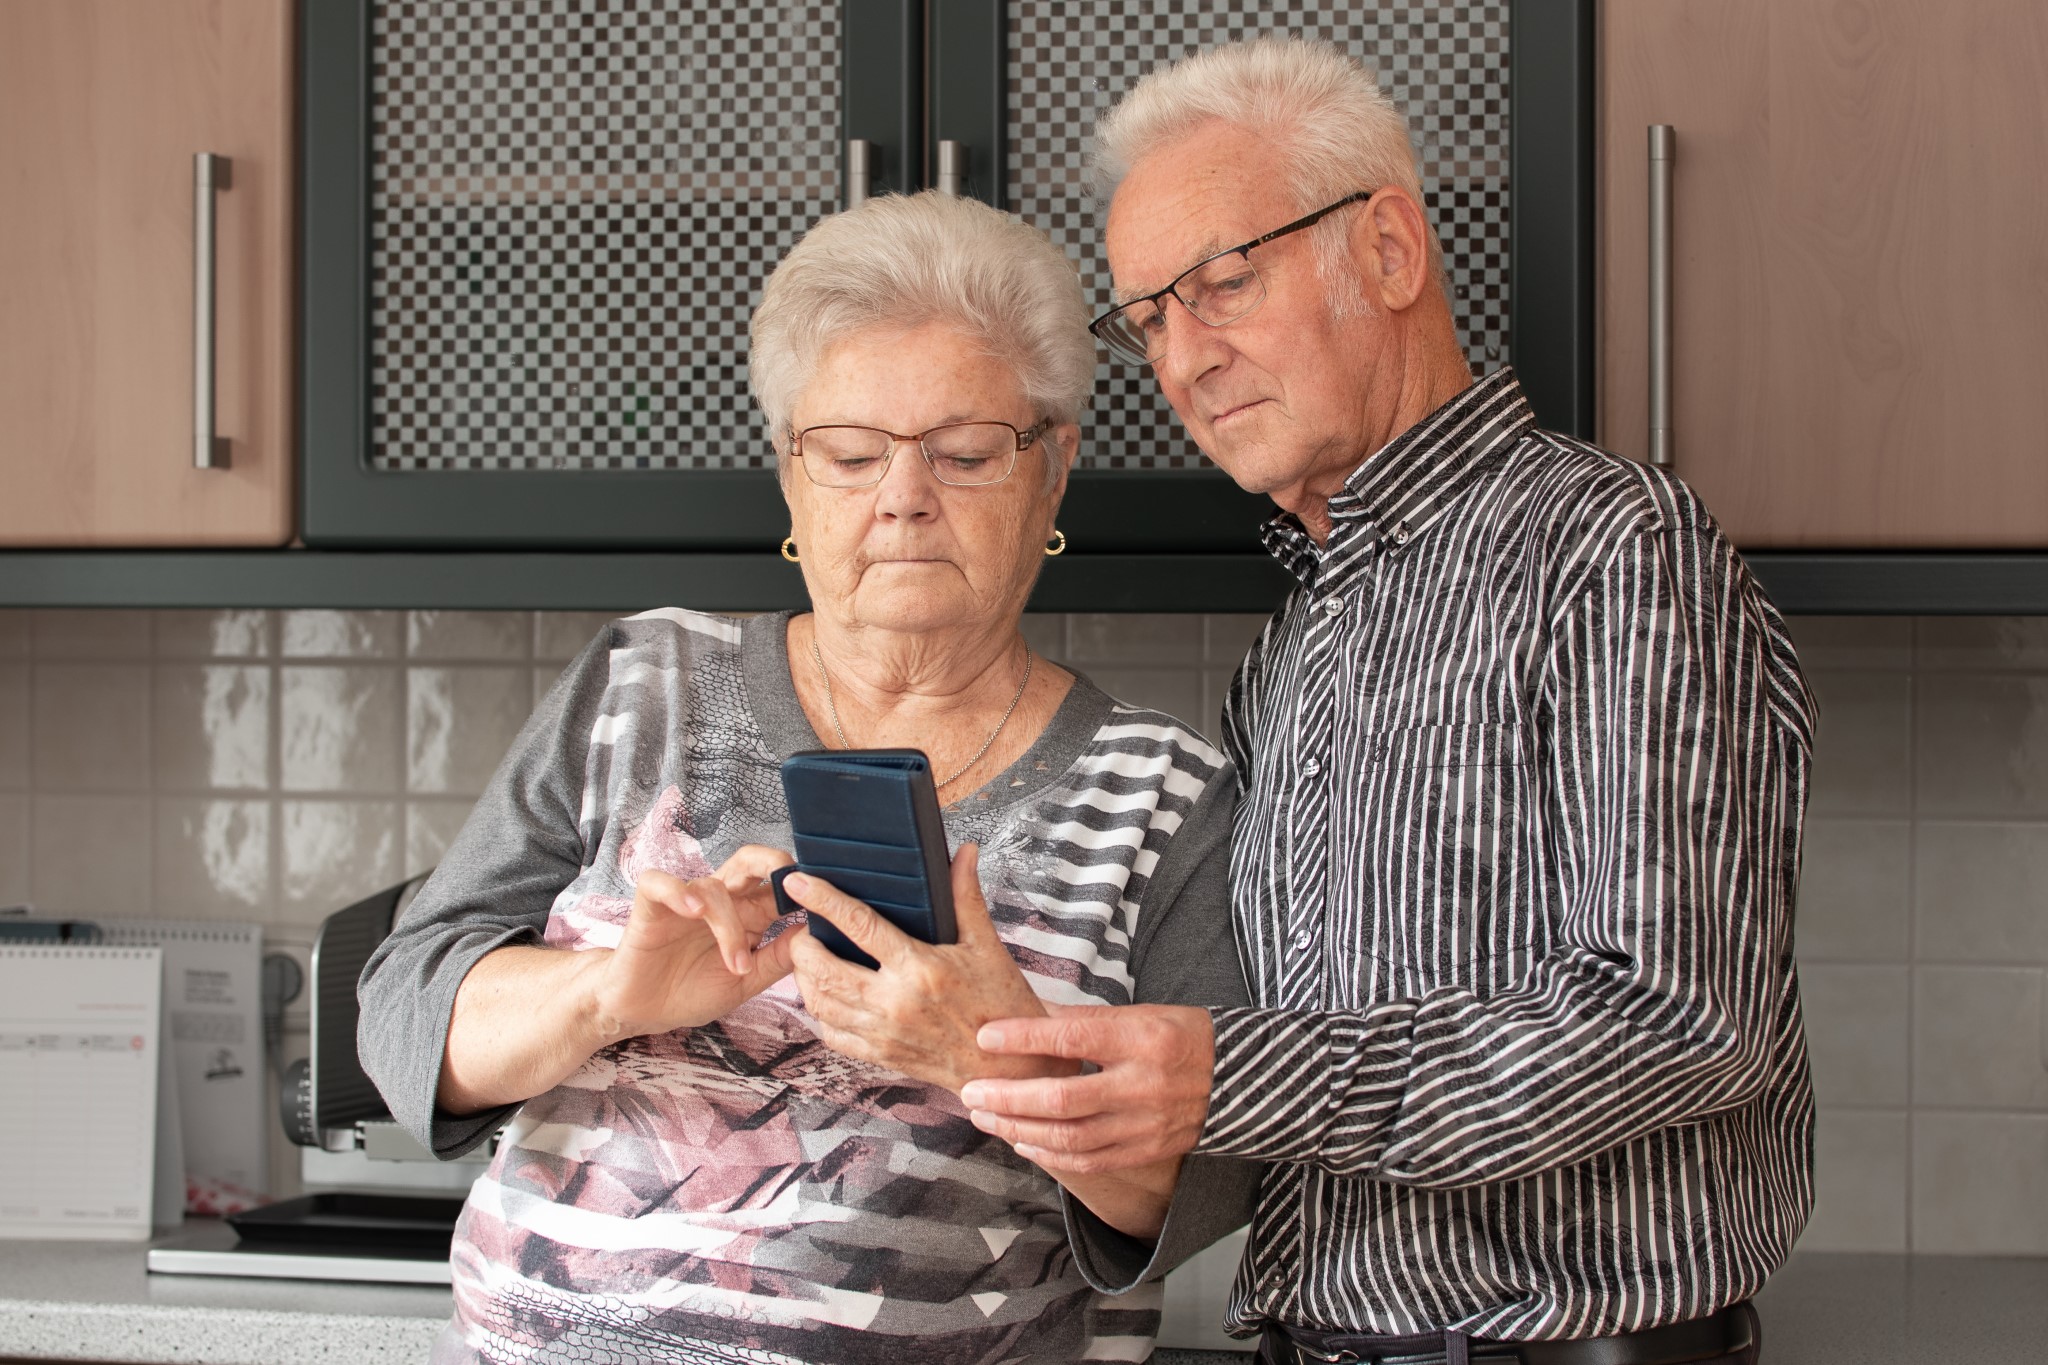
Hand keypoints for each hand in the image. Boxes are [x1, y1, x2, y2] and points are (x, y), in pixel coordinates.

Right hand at [589, 844, 797, 1040]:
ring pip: (715, 886)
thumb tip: (815, 934)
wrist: (643, 1011)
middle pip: (750, 861)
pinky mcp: (651, 906)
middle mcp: (720, 902)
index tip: (824, 900)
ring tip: (735, 965)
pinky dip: (679, 891)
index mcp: (746, 916)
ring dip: (729, 926)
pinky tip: (694, 911)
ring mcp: (685, 901)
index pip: (778, 888)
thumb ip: (777, 959)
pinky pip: (661, 883)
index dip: (800, 888)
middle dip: (774, 862)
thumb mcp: (745, 983)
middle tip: (793, 882)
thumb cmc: (692, 992)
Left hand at [785, 844, 1076, 1093]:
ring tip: (807, 958)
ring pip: (820, 1003)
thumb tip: (964, 854)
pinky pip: (832, 1035)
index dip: (824, 901)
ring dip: (804, 977)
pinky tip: (824, 996)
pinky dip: (819, 1013)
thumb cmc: (1002, 1004)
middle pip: (824, 969)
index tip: (798, 884)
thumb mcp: (986, 946)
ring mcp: (884, 1034)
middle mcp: (895, 1003)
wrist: (1010, 1067)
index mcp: (920, 969)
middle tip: (802, 928)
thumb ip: (966, 897)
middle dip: (801, 945)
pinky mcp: (881, 1057)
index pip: (860, 926)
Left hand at [959, 1005, 1215, 1174]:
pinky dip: (1049, 1154)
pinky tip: (1022, 1142)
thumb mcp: (1141, 1014)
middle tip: (970, 1090)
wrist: (1237, 1079)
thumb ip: (1085, 1020)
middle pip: (1063, 1099)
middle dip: (1008, 1098)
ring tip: (985, 1117)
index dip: (1024, 1039)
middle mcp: (1144, 1085)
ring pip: (1070, 1138)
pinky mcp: (1145, 1150)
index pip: (1072, 1038)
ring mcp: (1146, 1124)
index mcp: (1143, 1038)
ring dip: (1019, 1129)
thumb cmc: (1181, 1036)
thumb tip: (1027, 1014)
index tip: (986, 1036)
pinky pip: (1088, 1161)